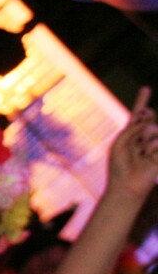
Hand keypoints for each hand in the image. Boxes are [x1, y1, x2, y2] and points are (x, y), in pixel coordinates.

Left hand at [107, 86, 157, 200]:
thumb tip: (146, 119)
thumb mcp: (119, 143)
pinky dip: (152, 148)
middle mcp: (142, 136)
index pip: (137, 114)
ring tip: (141, 154)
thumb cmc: (119, 166)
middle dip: (144, 119)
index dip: (141, 101)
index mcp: (130, 134)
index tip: (145, 88)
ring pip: (154, 129)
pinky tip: (148, 158)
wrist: (127, 185)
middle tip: (140, 130)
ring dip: (146, 141)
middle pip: (148, 117)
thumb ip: (131, 128)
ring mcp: (153, 143)